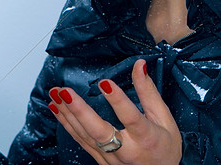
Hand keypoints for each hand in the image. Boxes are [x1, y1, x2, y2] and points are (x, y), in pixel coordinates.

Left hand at [49, 59, 181, 164]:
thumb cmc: (165, 146)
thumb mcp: (164, 118)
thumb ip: (149, 92)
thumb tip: (140, 66)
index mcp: (146, 137)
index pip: (130, 117)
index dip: (117, 99)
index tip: (105, 81)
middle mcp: (127, 150)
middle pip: (98, 131)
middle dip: (79, 110)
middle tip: (65, 92)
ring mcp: (111, 158)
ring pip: (85, 136)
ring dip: (67, 114)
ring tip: (55, 93)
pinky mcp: (101, 161)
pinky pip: (81, 141)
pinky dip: (67, 125)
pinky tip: (58, 109)